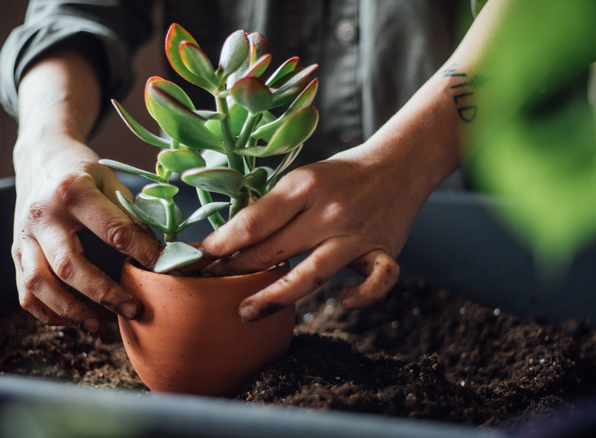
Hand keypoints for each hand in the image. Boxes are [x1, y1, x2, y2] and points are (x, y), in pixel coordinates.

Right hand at [11, 132, 159, 331]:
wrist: (39, 156)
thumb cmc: (83, 170)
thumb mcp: (110, 179)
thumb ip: (131, 214)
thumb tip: (163, 252)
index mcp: (71, 191)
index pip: (113, 231)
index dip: (142, 253)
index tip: (165, 269)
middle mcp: (42, 215)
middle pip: (69, 265)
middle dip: (104, 293)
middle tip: (134, 309)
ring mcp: (23, 235)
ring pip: (39, 284)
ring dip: (70, 310)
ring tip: (99, 325)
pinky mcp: (15, 250)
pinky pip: (24, 291)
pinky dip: (47, 312)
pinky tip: (72, 320)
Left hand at [201, 144, 429, 320]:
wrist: (398, 165)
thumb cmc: (340, 176)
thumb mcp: (302, 178)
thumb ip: (272, 208)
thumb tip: (227, 239)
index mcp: (304, 186)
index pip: (254, 221)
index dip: (221, 243)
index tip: (197, 258)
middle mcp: (330, 211)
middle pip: (275, 249)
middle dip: (237, 269)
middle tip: (211, 285)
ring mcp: (358, 234)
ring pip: (314, 273)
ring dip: (277, 296)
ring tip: (246, 312)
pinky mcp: (385, 250)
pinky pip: (379, 280)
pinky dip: (364, 295)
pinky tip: (343, 302)